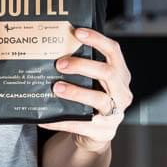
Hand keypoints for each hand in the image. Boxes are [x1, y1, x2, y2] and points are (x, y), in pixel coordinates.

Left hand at [40, 27, 132, 148]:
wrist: (95, 134)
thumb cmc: (90, 100)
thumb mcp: (92, 83)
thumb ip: (82, 68)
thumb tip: (50, 49)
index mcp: (120, 75)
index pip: (113, 51)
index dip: (97, 40)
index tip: (77, 32)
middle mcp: (122, 93)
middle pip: (108, 73)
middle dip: (83, 66)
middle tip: (60, 64)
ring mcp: (115, 114)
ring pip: (99, 99)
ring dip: (76, 92)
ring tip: (56, 88)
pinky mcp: (103, 132)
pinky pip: (81, 124)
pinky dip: (61, 120)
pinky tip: (44, 118)